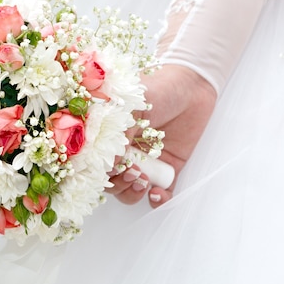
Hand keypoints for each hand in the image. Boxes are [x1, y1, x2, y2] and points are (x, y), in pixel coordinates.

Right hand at [107, 64, 216, 207]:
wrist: (191, 84)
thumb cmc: (157, 88)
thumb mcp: (130, 104)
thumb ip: (117, 132)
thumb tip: (107, 162)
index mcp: (107, 138)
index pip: (92, 163)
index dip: (96, 172)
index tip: (107, 169)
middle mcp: (122, 153)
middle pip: (108, 182)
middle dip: (117, 184)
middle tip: (131, 173)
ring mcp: (144, 163)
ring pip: (128, 191)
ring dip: (132, 193)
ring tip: (144, 182)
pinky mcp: (166, 170)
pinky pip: (159, 193)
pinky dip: (157, 200)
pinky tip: (158, 194)